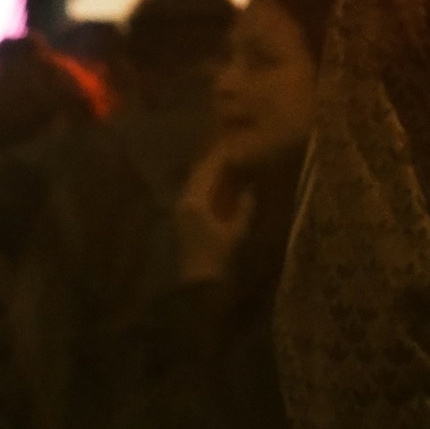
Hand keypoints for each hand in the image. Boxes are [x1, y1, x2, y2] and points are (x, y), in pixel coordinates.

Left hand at [173, 147, 254, 285]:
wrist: (198, 284)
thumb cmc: (218, 259)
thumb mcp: (236, 232)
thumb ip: (244, 208)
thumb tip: (250, 188)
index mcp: (194, 202)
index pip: (206, 171)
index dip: (220, 156)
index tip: (232, 144)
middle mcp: (183, 202)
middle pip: (196, 173)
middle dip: (212, 160)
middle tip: (228, 149)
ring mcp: (179, 210)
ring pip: (193, 182)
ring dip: (207, 171)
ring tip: (224, 162)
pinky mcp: (181, 218)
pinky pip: (192, 192)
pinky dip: (204, 184)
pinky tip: (216, 183)